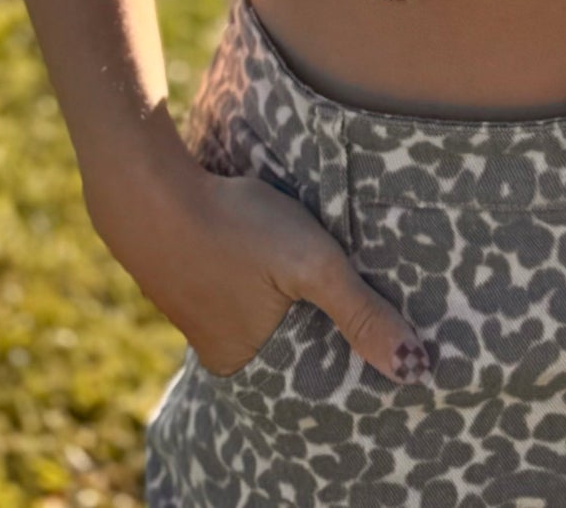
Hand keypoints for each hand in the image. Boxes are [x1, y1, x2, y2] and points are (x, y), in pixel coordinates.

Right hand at [88, 145, 431, 386]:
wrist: (151, 189)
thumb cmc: (234, 225)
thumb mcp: (310, 263)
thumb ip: (361, 312)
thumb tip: (414, 368)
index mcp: (248, 364)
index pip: (314, 376)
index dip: (349, 356)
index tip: (385, 335)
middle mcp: (224, 354)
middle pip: (293, 349)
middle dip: (325, 329)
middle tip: (363, 298)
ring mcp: (204, 319)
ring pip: (270, 320)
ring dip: (296, 303)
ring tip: (328, 277)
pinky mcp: (196, 284)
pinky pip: (246, 296)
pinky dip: (268, 284)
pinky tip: (279, 261)